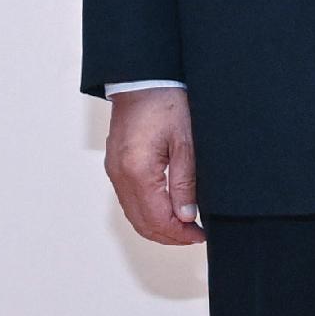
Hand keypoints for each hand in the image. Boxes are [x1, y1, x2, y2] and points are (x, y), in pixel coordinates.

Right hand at [105, 87, 202, 245]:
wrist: (143, 79)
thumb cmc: (165, 102)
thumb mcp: (185, 143)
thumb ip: (185, 182)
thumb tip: (186, 216)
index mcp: (137, 170)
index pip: (157, 219)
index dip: (180, 234)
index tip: (200, 235)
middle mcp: (120, 174)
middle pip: (142, 223)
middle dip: (169, 235)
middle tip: (195, 235)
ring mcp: (114, 171)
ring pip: (134, 215)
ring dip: (158, 225)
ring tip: (185, 225)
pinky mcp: (115, 165)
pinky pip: (129, 200)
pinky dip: (148, 211)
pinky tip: (168, 208)